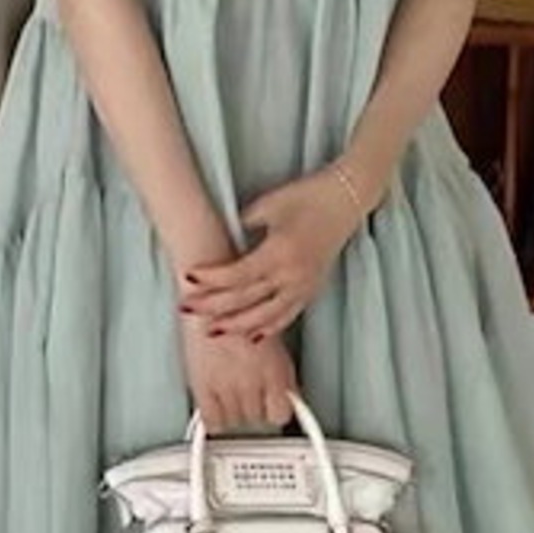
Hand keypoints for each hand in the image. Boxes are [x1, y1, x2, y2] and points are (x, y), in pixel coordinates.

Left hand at [179, 165, 363, 340]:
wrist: (347, 199)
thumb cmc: (309, 196)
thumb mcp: (270, 203)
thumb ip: (244, 222)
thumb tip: (226, 238)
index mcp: (279, 253)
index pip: (237, 275)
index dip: (211, 279)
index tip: (189, 278)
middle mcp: (292, 276)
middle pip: (245, 300)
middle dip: (212, 307)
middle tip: (186, 309)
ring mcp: (303, 286)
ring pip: (265, 317)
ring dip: (236, 326)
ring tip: (212, 331)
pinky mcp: (311, 289)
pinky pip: (287, 317)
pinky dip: (267, 328)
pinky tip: (251, 336)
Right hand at [179, 313, 298, 432]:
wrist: (211, 297)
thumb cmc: (240, 311)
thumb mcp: (273, 341)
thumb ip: (281, 374)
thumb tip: (287, 395)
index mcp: (275, 372)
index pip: (280, 414)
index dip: (273, 410)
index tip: (268, 406)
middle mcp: (254, 382)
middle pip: (256, 418)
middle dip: (250, 406)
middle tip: (244, 391)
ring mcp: (229, 387)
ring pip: (234, 421)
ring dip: (231, 410)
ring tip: (227, 390)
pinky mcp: (204, 387)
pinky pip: (213, 421)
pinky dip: (213, 418)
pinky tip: (213, 404)